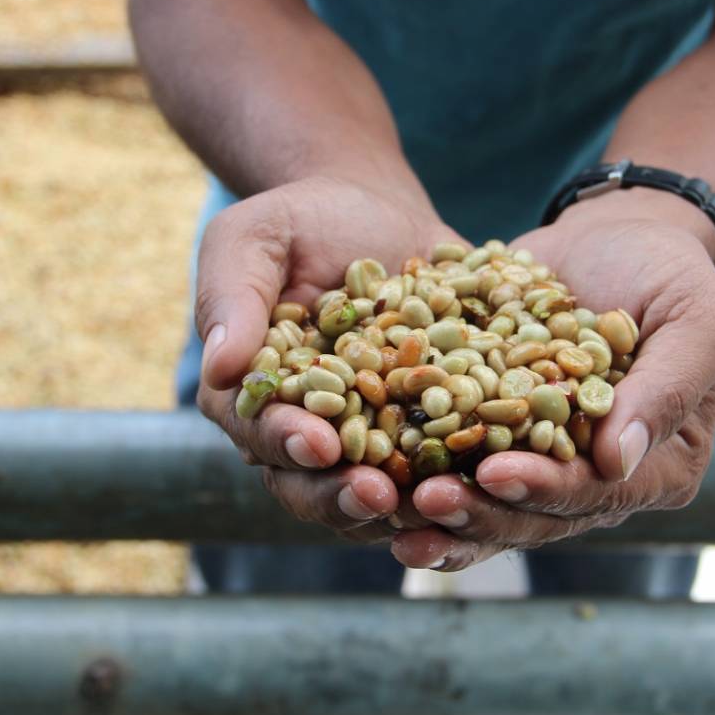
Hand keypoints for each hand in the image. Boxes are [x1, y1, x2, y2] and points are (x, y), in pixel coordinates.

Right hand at [194, 176, 462, 541]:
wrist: (374, 209)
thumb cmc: (300, 221)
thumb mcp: (254, 238)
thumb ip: (233, 297)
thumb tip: (220, 368)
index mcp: (256, 397)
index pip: (260, 433)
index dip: (286, 444)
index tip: (317, 444)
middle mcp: (307, 431)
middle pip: (314, 484)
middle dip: (343, 495)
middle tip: (378, 495)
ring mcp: (370, 435)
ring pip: (377, 491)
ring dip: (404, 504)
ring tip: (435, 502)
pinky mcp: (425, 425)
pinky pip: (443, 461)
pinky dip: (464, 473)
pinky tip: (494, 473)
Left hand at [390, 188, 714, 569]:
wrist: (615, 237)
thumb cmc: (668, 274)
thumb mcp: (696, 319)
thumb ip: (667, 388)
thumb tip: (616, 463)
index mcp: (659, 467)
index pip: (597, 493)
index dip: (545, 488)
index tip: (494, 472)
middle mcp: (601, 480)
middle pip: (536, 513)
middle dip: (479, 511)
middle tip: (425, 502)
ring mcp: (546, 461)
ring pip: (491, 503)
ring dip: (441, 512)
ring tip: (389, 509)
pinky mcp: (498, 434)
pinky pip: (456, 461)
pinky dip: (416, 469)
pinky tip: (370, 475)